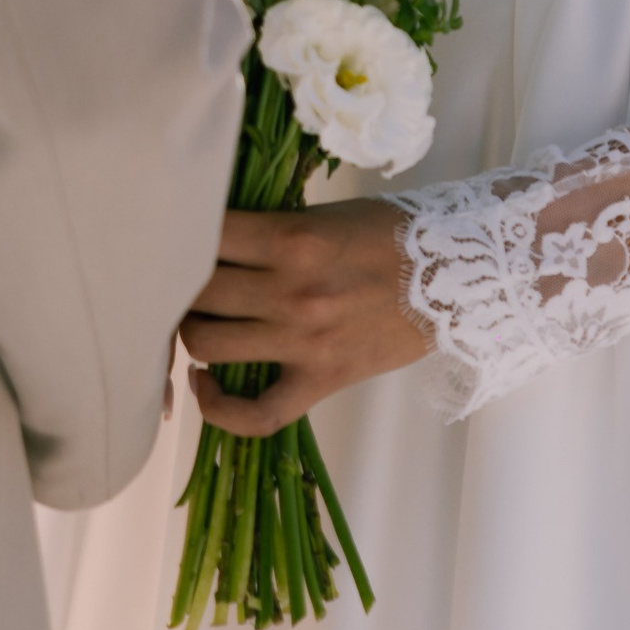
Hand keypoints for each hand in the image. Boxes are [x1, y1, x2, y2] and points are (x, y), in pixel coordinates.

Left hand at [180, 198, 429, 433]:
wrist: (457, 279)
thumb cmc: (389, 235)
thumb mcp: (323, 215)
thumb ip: (269, 231)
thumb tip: (211, 241)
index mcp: (291, 240)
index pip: (206, 236)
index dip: (177, 236)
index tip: (172, 237)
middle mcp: (291, 292)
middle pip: (196, 291)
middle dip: (177, 283)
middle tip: (176, 281)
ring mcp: (303, 343)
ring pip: (208, 344)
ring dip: (191, 332)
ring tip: (196, 321)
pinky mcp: (320, 382)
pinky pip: (257, 414)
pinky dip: (220, 408)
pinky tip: (205, 383)